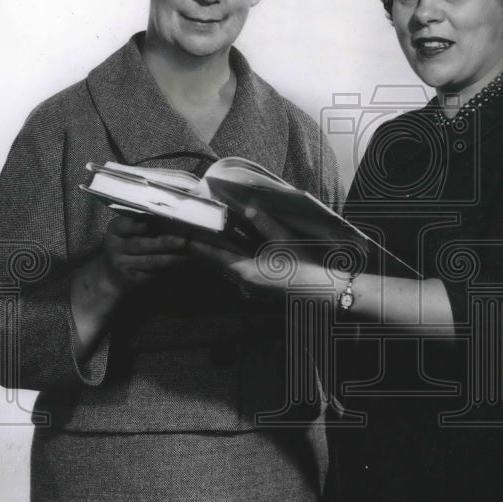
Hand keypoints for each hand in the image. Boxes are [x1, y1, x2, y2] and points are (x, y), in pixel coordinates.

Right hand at [101, 213, 191, 292]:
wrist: (112, 276)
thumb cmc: (126, 246)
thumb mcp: (127, 233)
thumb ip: (144, 225)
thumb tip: (172, 220)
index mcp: (115, 231)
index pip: (122, 226)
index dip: (134, 226)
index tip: (146, 225)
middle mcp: (115, 247)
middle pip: (140, 244)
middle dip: (163, 243)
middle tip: (183, 241)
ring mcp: (123, 265)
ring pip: (150, 261)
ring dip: (171, 258)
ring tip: (188, 255)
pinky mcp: (132, 279)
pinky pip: (153, 274)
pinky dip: (169, 269)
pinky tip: (181, 264)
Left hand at [186, 208, 320, 298]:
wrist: (322, 292)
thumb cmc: (303, 268)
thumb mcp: (284, 242)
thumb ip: (265, 225)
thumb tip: (250, 209)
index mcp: (245, 272)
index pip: (214, 256)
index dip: (196, 245)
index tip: (181, 235)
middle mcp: (244, 281)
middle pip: (217, 262)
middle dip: (204, 247)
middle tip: (190, 231)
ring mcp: (251, 286)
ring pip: (227, 267)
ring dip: (217, 253)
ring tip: (205, 236)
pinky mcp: (259, 285)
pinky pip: (238, 269)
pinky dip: (231, 258)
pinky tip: (230, 248)